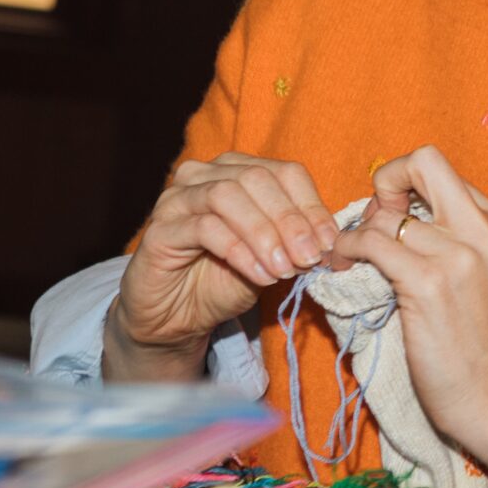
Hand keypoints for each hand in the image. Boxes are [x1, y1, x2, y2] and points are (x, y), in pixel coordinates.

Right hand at [109, 153, 341, 379]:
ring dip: (265, 234)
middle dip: (291, 220)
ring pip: (228, 196)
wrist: (178, 316)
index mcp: (237, 171)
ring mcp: (177, 198)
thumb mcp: (273, 258)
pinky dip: (240, 252)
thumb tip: (327, 239)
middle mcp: (204, 175)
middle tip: (309, 257)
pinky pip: (205, 228)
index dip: (312, 206)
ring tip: (284, 269)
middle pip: (258, 178)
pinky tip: (260, 276)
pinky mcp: (159, 229)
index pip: (285, 172)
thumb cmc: (226, 279)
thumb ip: (296, 241)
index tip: (328, 243)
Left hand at [331, 144, 487, 474]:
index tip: (392, 218)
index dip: (406, 185)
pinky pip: (371, 243)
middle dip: (386, 181)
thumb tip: (389, 214)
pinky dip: (346, 251)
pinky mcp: (428, 284)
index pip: (441, 169)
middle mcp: (483, 230)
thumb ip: (451, 238)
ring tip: (347, 257)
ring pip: (386, 213)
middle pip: (423, 162)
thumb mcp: (481, 275)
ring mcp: (458, 255)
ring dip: (355, 232)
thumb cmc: (481, 345)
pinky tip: (341, 269)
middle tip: (372, 221)